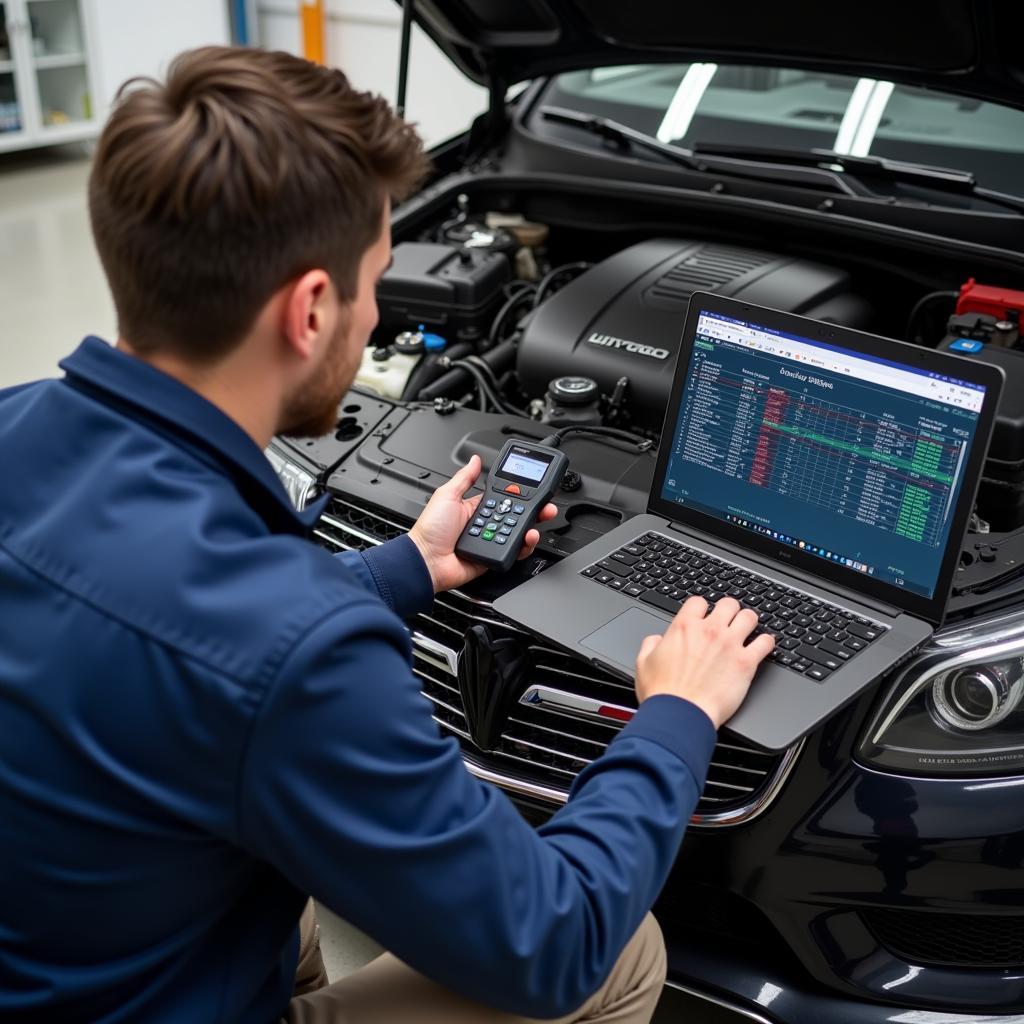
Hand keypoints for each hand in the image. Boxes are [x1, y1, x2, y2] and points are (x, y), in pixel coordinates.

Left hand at [408, 455, 557, 592]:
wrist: (426, 560)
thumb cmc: (431, 529)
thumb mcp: (447, 495)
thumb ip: (464, 478)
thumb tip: (475, 459)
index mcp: (475, 507)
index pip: (505, 497)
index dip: (521, 494)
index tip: (534, 488)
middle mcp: (486, 523)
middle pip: (517, 515)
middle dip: (535, 510)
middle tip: (546, 506)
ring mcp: (491, 541)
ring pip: (519, 533)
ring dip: (531, 527)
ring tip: (536, 523)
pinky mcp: (494, 557)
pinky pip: (514, 552)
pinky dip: (524, 546)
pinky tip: (527, 538)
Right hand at [634, 596, 773, 728]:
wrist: (680, 714)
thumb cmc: (663, 693)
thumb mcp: (644, 662)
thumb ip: (651, 644)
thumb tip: (657, 640)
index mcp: (684, 627)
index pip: (699, 601)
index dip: (701, 609)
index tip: (703, 616)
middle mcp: (710, 630)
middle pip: (728, 604)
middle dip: (728, 611)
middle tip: (728, 621)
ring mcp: (730, 644)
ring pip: (749, 616)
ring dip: (748, 622)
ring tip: (747, 629)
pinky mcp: (746, 663)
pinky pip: (766, 643)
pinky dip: (766, 643)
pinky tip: (763, 646)